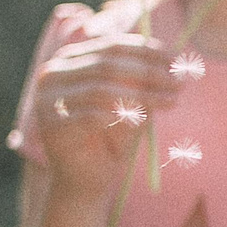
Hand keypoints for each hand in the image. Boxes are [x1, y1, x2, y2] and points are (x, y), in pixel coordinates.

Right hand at [29, 27, 178, 201]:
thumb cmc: (109, 136)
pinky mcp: (52, 127)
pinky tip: (144, 120)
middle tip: (179, 82)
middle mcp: (52, 75)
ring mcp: (47, 100)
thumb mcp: (128, 101)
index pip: (111, 46)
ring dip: (143, 95)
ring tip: (172, 100)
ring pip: (102, 90)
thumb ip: (141, 79)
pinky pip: (93, 117)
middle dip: (149, 72)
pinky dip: (122, 116)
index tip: (176, 59)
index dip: (146, 51)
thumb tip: (173, 59)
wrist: (85, 180)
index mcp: (69, 60)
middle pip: (108, 65)